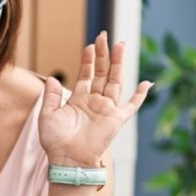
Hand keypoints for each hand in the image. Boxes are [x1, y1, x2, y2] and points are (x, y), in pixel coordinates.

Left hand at [39, 32, 151, 166]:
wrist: (67, 160)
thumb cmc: (55, 141)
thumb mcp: (48, 114)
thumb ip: (51, 96)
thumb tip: (51, 77)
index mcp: (79, 99)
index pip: (86, 74)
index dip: (88, 60)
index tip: (90, 45)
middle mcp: (94, 102)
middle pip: (102, 73)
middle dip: (103, 55)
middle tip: (104, 36)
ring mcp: (106, 109)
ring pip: (115, 81)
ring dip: (118, 64)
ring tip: (120, 45)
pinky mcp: (116, 120)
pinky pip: (131, 106)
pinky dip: (140, 96)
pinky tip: (147, 83)